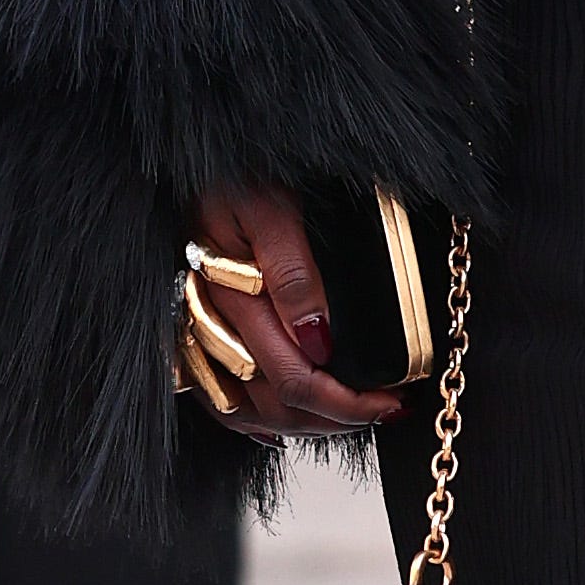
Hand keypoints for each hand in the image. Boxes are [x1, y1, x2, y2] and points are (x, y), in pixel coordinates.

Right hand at [179, 186, 397, 437]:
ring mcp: (196, 333)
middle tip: (387, 410)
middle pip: (276, 402)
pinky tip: (283, 426)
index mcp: (231, 293)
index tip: (394, 397)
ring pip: (248, 411)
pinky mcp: (189, 333)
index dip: (349, 402)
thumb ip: (294, 271)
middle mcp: (210, 323)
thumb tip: (317, 340)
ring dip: (306, 426)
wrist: (195, 158)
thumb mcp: (274, 206)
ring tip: (353, 418)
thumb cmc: (239, 173)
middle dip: (338, 417)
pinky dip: (254, 422)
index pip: (295, 376)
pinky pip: (215, 399)